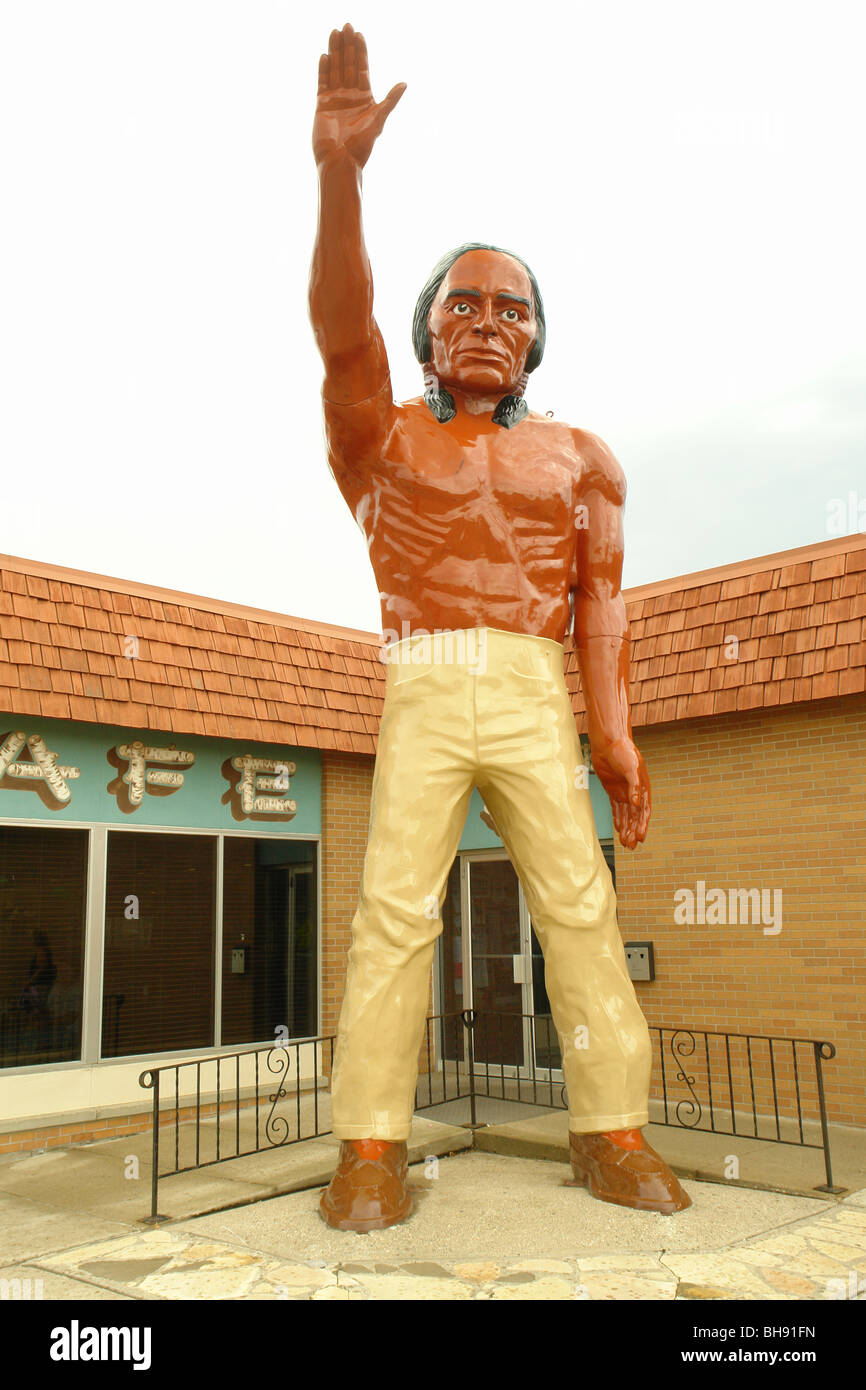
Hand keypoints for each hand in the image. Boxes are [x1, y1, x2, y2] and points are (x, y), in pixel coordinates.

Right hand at [314, 23, 405, 168]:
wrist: (340, 161)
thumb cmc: (360, 145)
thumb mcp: (379, 120)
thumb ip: (390, 101)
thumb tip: (404, 84)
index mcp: (365, 98)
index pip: (362, 69)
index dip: (361, 52)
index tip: (359, 34)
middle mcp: (350, 96)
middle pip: (348, 65)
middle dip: (347, 46)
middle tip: (346, 26)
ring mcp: (335, 100)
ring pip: (335, 70)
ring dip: (335, 52)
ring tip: (334, 33)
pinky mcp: (322, 105)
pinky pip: (322, 83)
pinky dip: (324, 69)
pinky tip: (325, 56)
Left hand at [589, 736, 650, 849]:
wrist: (608, 743)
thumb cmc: (623, 752)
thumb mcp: (631, 768)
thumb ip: (634, 786)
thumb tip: (636, 804)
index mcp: (643, 787)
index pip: (644, 810)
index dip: (643, 824)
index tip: (641, 837)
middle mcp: (635, 792)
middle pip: (635, 816)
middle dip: (634, 831)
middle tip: (631, 846)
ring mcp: (624, 791)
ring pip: (626, 815)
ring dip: (626, 828)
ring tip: (625, 843)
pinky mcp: (613, 790)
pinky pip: (617, 808)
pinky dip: (618, 819)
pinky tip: (618, 829)